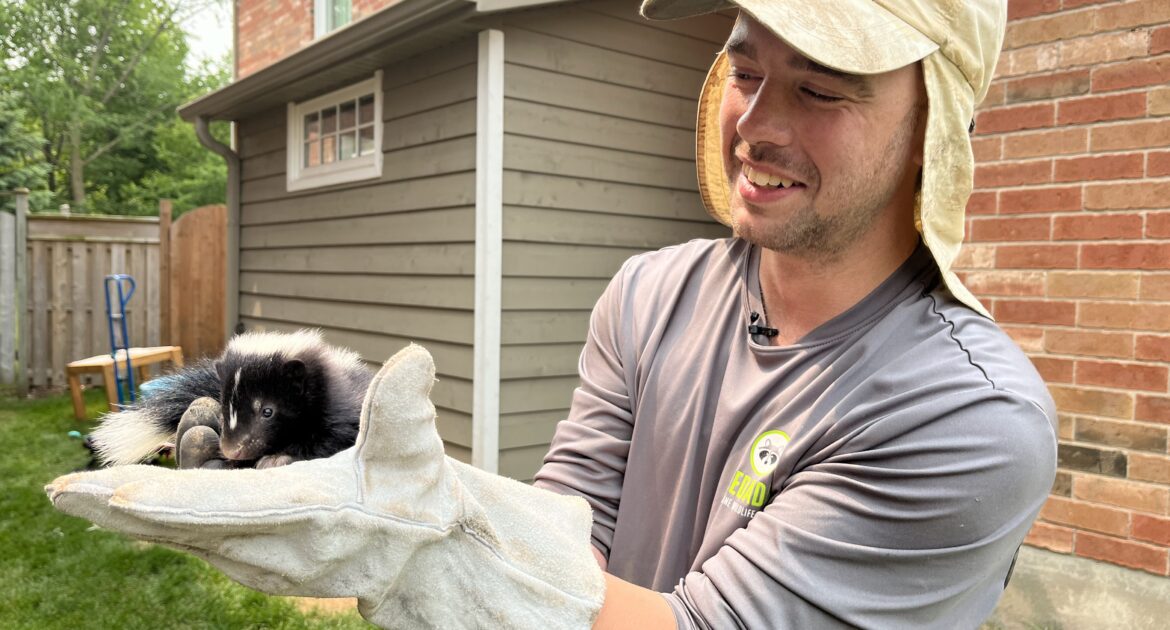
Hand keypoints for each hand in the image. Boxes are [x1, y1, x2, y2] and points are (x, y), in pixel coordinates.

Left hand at [47, 345, 604, 627]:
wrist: (439, 562)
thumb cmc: (426, 504)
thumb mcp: (419, 454)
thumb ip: (408, 408)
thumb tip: (415, 359)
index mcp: (308, 519)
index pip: (216, 511)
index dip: (156, 503)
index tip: (100, 494)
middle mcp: (278, 552)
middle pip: (182, 532)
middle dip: (121, 513)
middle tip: (61, 494)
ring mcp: (267, 566)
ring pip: (186, 542)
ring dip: (139, 519)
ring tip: (87, 497)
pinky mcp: (265, 566)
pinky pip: (201, 547)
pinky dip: (165, 528)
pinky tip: (137, 514)